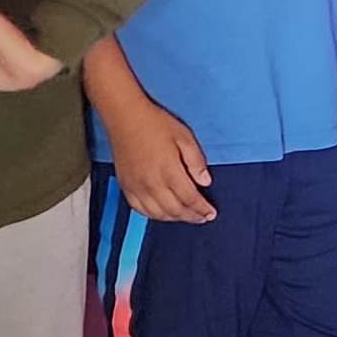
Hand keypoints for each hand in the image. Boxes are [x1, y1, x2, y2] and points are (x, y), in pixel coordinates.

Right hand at [107, 94, 216, 222]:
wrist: (125, 117)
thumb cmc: (155, 123)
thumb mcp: (184, 136)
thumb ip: (196, 161)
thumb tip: (205, 181)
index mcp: (169, 171)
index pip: (189, 199)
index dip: (202, 209)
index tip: (211, 213)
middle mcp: (152, 183)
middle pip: (175, 210)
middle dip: (191, 216)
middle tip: (202, 217)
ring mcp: (137, 187)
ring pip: (158, 214)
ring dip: (174, 218)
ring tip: (185, 216)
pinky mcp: (126, 186)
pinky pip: (139, 209)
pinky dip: (153, 215)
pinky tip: (162, 213)